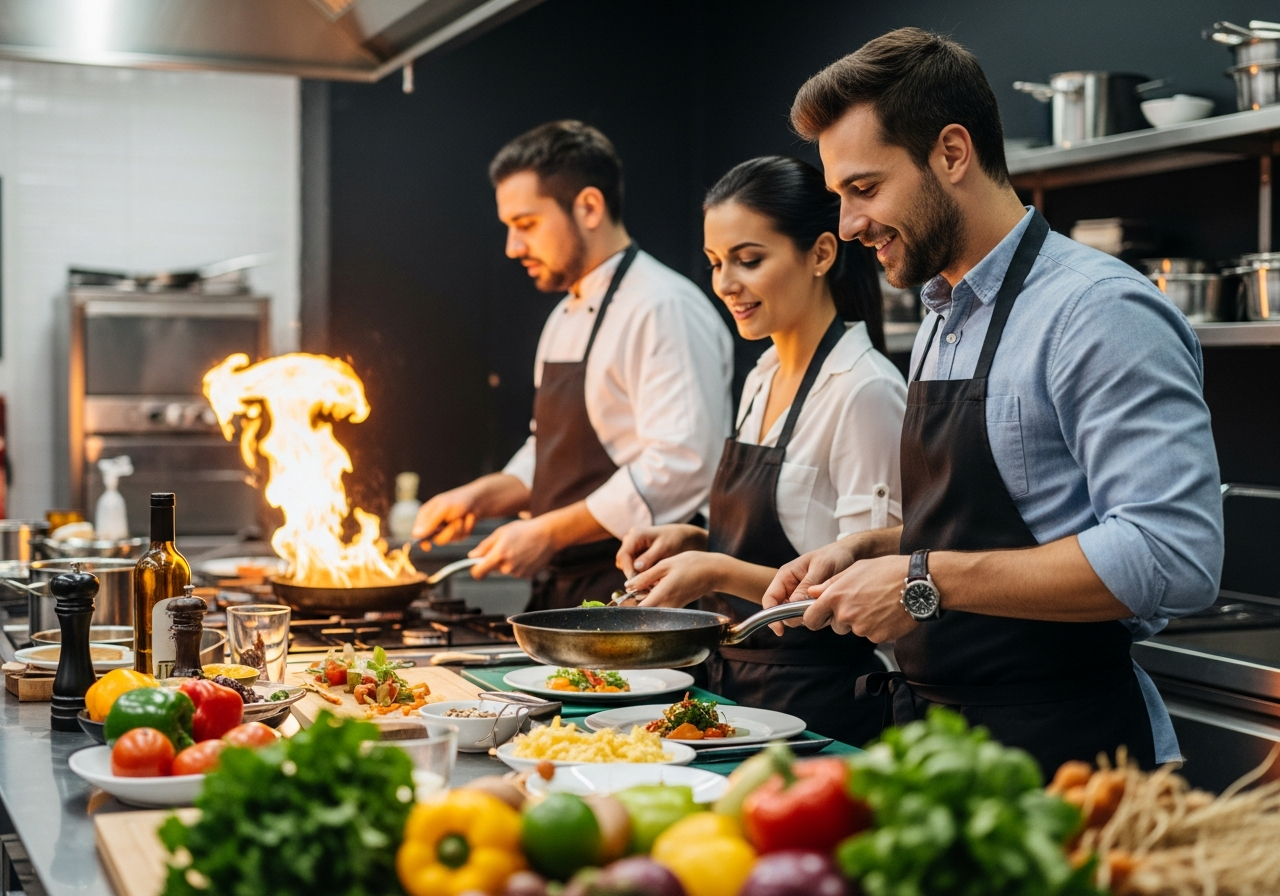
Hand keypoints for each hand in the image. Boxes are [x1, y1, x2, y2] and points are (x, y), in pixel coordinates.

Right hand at [413, 483, 480, 545]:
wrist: (478, 500)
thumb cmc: (459, 500)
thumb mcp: (444, 509)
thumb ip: (431, 522)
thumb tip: (415, 535)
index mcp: (426, 516)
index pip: (417, 534)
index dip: (421, 541)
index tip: (428, 547)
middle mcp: (434, 524)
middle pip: (436, 540)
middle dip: (449, 532)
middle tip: (457, 521)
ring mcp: (445, 529)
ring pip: (449, 540)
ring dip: (459, 529)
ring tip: (463, 517)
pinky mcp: (456, 533)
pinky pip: (460, 538)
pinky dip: (466, 529)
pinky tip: (469, 518)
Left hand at [468, 517, 556, 578]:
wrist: (548, 534)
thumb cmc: (524, 530)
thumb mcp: (501, 532)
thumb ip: (485, 546)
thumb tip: (472, 556)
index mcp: (499, 554)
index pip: (478, 572)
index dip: (475, 570)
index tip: (475, 567)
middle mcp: (508, 566)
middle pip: (492, 570)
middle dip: (494, 562)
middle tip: (505, 548)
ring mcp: (518, 572)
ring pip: (504, 571)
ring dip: (507, 563)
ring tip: (518, 549)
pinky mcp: (526, 575)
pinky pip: (515, 572)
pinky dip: (517, 565)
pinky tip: (525, 554)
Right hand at [616, 524, 708, 577]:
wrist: (684, 537)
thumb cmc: (676, 540)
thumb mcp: (665, 548)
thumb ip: (650, 558)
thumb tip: (636, 568)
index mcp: (636, 534)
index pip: (623, 555)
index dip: (628, 570)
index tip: (636, 583)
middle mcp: (631, 538)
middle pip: (623, 561)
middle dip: (632, 573)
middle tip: (645, 584)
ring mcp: (633, 545)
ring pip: (627, 564)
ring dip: (636, 573)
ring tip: (650, 580)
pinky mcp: (637, 552)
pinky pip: (633, 565)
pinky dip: (640, 572)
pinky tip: (651, 576)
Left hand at [623, 551, 725, 607]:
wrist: (714, 571)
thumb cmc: (691, 564)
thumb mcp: (665, 565)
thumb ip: (645, 577)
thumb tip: (628, 586)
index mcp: (662, 594)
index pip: (639, 610)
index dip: (626, 608)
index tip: (616, 603)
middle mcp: (668, 605)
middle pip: (644, 612)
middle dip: (632, 605)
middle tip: (624, 595)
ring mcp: (674, 608)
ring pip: (651, 609)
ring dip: (642, 601)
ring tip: (637, 589)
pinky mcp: (678, 606)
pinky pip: (660, 606)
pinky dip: (652, 599)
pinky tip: (652, 587)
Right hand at [761, 538, 861, 633]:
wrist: (849, 555)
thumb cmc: (833, 556)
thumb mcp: (821, 568)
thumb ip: (807, 586)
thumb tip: (794, 605)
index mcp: (786, 576)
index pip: (770, 599)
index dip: (771, 616)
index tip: (780, 630)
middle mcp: (790, 588)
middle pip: (782, 612)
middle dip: (797, 617)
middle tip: (817, 611)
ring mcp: (800, 597)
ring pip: (797, 617)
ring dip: (811, 616)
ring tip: (828, 605)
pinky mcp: (810, 603)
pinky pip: (809, 616)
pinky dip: (819, 616)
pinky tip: (831, 608)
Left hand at [801, 554, 917, 642]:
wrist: (917, 583)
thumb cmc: (887, 571)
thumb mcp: (855, 569)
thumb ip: (831, 583)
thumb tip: (812, 592)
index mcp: (836, 596)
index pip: (811, 618)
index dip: (814, 618)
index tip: (819, 617)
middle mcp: (846, 614)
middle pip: (836, 626)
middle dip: (844, 618)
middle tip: (862, 603)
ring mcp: (862, 628)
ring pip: (855, 630)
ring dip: (862, 622)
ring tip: (878, 604)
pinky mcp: (878, 637)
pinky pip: (872, 636)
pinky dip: (878, 628)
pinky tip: (888, 613)